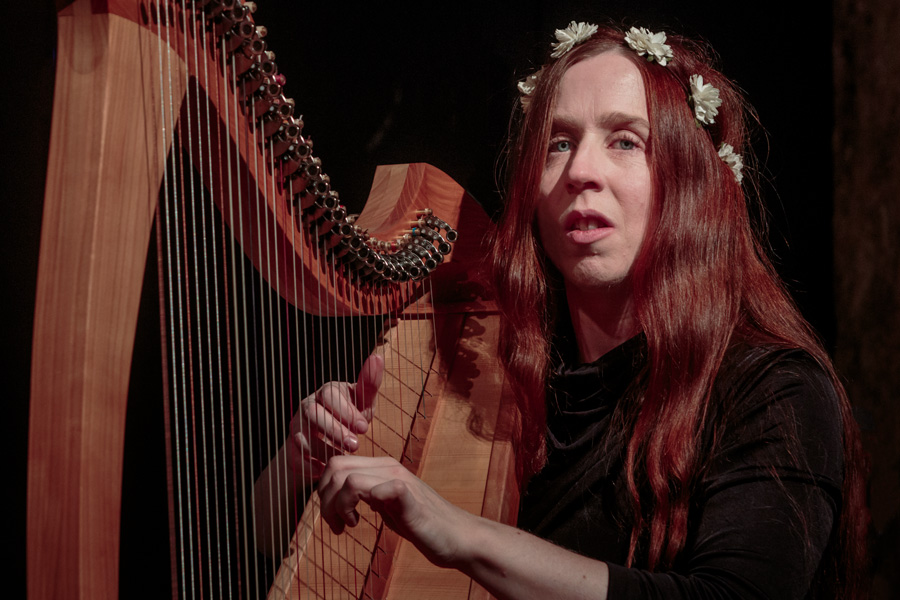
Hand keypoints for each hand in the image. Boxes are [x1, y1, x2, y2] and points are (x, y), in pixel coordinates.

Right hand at [287, 353, 383, 481]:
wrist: (330, 442)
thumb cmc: (351, 417)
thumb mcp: (363, 402)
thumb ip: (369, 383)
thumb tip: (377, 356)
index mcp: (327, 392)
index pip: (330, 394)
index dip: (346, 411)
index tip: (365, 428)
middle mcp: (308, 405)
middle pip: (313, 412)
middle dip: (334, 430)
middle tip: (355, 445)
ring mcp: (297, 426)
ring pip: (302, 435)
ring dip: (324, 448)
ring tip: (343, 457)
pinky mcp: (292, 447)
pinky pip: (297, 456)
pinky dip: (312, 464)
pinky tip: (328, 468)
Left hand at [317, 455, 473, 568]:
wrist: (457, 537)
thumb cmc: (424, 524)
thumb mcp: (388, 505)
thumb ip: (368, 495)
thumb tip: (342, 495)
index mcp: (382, 467)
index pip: (338, 464)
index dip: (324, 489)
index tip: (332, 515)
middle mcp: (389, 467)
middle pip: (336, 467)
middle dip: (325, 499)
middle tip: (336, 523)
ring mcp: (399, 480)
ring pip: (348, 479)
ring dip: (338, 506)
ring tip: (348, 525)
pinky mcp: (408, 497)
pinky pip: (376, 490)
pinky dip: (359, 506)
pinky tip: (362, 523)